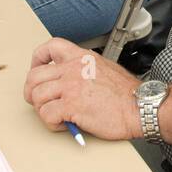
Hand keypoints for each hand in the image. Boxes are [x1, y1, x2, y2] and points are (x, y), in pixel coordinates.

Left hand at [23, 38, 142, 140]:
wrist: (140, 107)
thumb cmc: (126, 93)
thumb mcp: (103, 67)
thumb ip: (83, 69)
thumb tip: (67, 81)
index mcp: (81, 57)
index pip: (50, 47)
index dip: (37, 59)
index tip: (37, 69)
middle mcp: (73, 69)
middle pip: (34, 76)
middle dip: (32, 92)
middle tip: (39, 102)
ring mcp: (71, 87)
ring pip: (37, 96)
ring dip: (43, 110)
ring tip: (57, 116)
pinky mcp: (71, 106)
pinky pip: (46, 115)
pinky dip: (52, 123)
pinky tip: (64, 124)